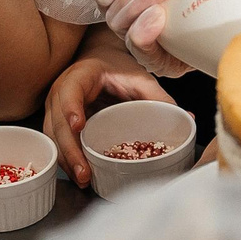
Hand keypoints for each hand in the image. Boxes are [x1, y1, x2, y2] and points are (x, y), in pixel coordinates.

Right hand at [43, 53, 170, 185]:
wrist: (102, 61)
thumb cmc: (118, 69)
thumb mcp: (139, 79)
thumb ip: (159, 97)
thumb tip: (187, 117)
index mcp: (80, 75)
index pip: (70, 91)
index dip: (71, 108)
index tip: (78, 125)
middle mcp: (61, 91)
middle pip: (57, 121)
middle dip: (70, 149)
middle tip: (84, 171)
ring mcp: (56, 108)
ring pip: (53, 136)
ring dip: (66, 159)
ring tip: (82, 178)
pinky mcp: (58, 122)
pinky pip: (56, 142)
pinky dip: (65, 158)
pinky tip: (78, 174)